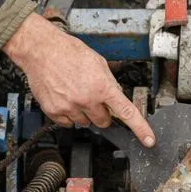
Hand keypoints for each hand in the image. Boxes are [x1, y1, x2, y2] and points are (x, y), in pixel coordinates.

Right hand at [2, 14, 154, 146]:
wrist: (42, 50)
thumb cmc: (68, 51)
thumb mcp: (98, 62)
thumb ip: (109, 83)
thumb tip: (116, 97)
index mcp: (102, 87)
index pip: (127, 112)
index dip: (140, 129)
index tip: (148, 140)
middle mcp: (87, 99)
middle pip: (103, 121)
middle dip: (102, 112)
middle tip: (93, 97)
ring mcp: (69, 107)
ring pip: (85, 123)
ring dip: (84, 113)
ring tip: (75, 93)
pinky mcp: (54, 112)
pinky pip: (68, 123)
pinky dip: (69, 114)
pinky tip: (65, 98)